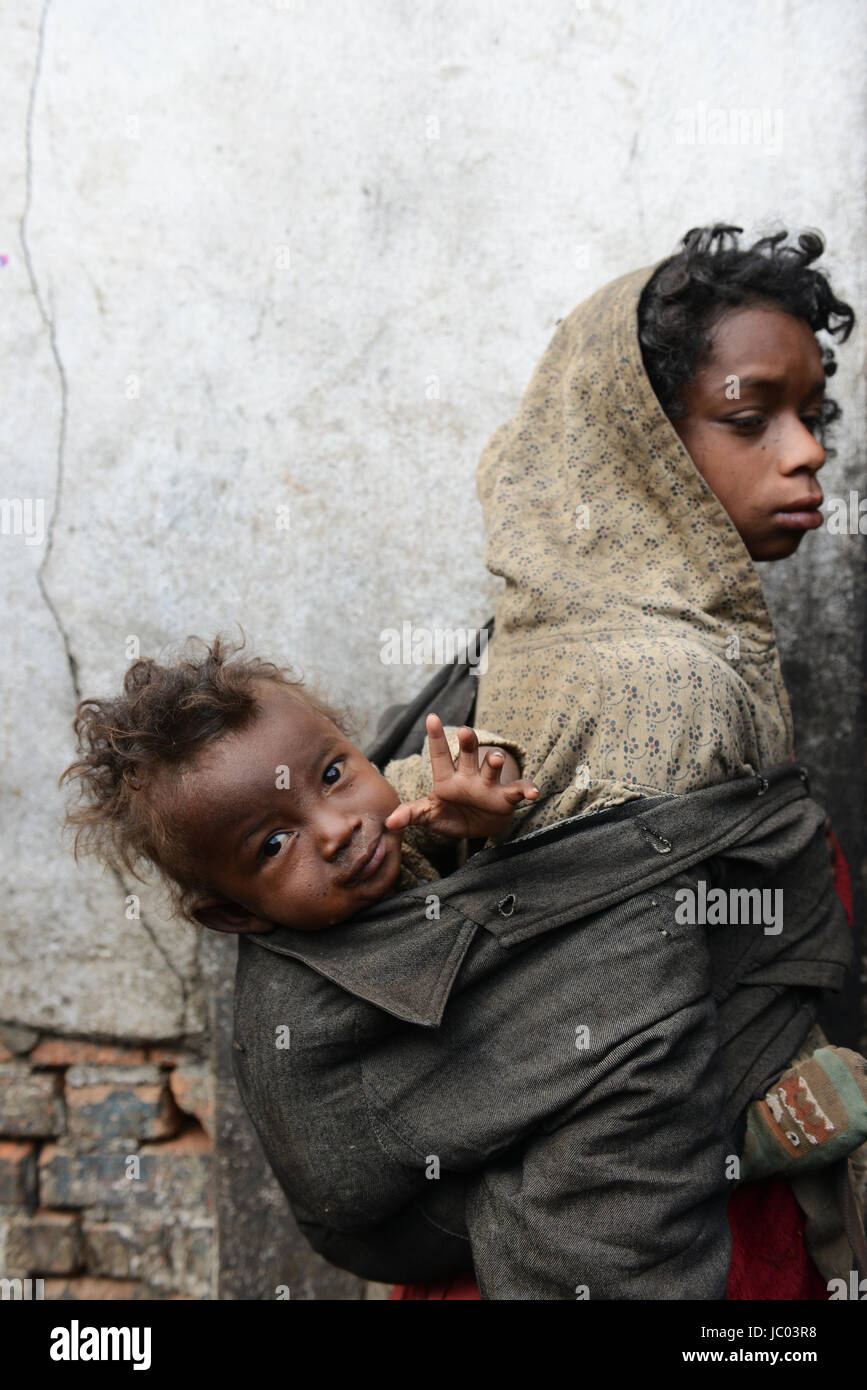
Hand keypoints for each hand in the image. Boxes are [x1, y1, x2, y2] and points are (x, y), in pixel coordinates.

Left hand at [384, 714, 537, 840]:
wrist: (476, 827)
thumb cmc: (450, 815)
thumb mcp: (430, 815)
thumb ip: (412, 814)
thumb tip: (390, 821)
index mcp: (447, 778)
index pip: (440, 755)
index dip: (436, 737)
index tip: (431, 717)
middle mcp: (469, 776)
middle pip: (468, 755)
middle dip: (469, 743)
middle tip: (466, 731)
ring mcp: (488, 785)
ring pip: (492, 768)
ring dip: (494, 762)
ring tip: (495, 759)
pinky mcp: (505, 798)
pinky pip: (517, 790)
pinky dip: (526, 790)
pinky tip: (533, 792)